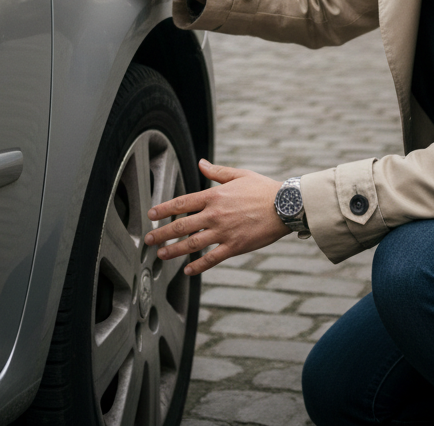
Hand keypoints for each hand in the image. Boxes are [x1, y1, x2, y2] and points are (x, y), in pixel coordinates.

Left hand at [145, 159, 290, 275]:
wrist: (285, 206)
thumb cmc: (263, 189)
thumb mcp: (239, 175)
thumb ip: (217, 172)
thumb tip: (201, 163)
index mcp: (215, 195)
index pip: (182, 202)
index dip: (164, 209)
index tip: (152, 214)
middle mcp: (215, 214)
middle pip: (182, 225)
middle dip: (162, 233)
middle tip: (148, 239)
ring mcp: (224, 232)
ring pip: (192, 244)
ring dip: (174, 250)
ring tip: (161, 255)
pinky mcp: (234, 246)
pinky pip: (212, 258)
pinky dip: (198, 266)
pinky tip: (188, 271)